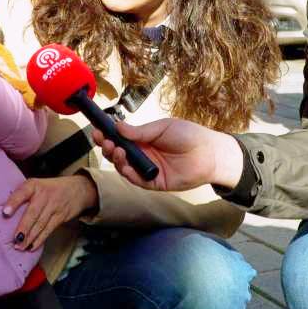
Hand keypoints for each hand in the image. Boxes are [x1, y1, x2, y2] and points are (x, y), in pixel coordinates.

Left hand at [3, 176, 99, 250]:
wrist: (78, 189)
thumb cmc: (49, 188)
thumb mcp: (36, 185)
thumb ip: (23, 196)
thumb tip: (3, 214)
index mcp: (34, 185)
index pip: (22, 193)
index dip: (13, 202)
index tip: (5, 213)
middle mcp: (44, 195)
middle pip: (33, 213)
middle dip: (23, 228)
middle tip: (14, 240)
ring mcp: (54, 206)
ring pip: (41, 224)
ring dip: (30, 238)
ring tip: (19, 247)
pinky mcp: (61, 216)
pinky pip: (49, 230)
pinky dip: (40, 240)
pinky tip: (31, 247)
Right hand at [91, 118, 242, 192]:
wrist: (209, 153)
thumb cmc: (189, 136)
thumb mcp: (162, 128)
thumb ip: (139, 131)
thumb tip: (117, 126)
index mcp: (144, 139)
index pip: (120, 138)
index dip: (108, 135)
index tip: (98, 130)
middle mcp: (143, 154)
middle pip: (118, 153)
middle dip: (107, 147)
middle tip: (103, 140)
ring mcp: (148, 169)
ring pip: (124, 167)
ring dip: (115, 159)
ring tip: (115, 149)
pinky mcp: (154, 182)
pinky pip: (136, 180)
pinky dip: (127, 173)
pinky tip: (124, 164)